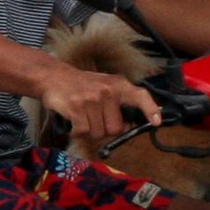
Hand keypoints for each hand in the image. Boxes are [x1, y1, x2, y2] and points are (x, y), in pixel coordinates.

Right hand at [35, 57, 158, 144]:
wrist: (52, 76)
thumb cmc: (82, 86)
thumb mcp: (105, 86)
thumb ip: (120, 102)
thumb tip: (134, 123)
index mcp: (118, 85)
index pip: (140, 96)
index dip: (150, 110)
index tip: (157, 122)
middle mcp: (108, 91)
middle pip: (115, 129)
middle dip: (104, 129)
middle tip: (93, 118)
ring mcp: (92, 98)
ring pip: (98, 133)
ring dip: (88, 131)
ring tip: (81, 116)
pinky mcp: (77, 107)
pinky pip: (83, 132)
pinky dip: (76, 132)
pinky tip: (72, 121)